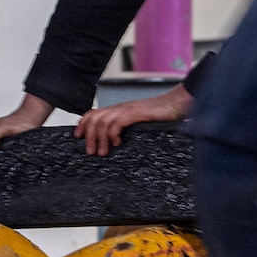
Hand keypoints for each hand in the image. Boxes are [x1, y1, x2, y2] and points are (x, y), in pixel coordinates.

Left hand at [74, 85, 191, 155]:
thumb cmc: (162, 115)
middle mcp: (121, 108)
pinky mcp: (137, 113)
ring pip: (103, 121)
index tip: (78, 137)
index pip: (94, 113)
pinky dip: (113, 134)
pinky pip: (118, 122)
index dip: (83, 124)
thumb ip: (128, 129)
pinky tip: (118, 143)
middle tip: (90, 153)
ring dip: (100, 139)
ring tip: (102, 153)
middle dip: (89, 136)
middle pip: (95, 118)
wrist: (178, 104)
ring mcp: (128, 109)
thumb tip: (118, 144)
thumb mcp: (140, 123)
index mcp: (120, 110)